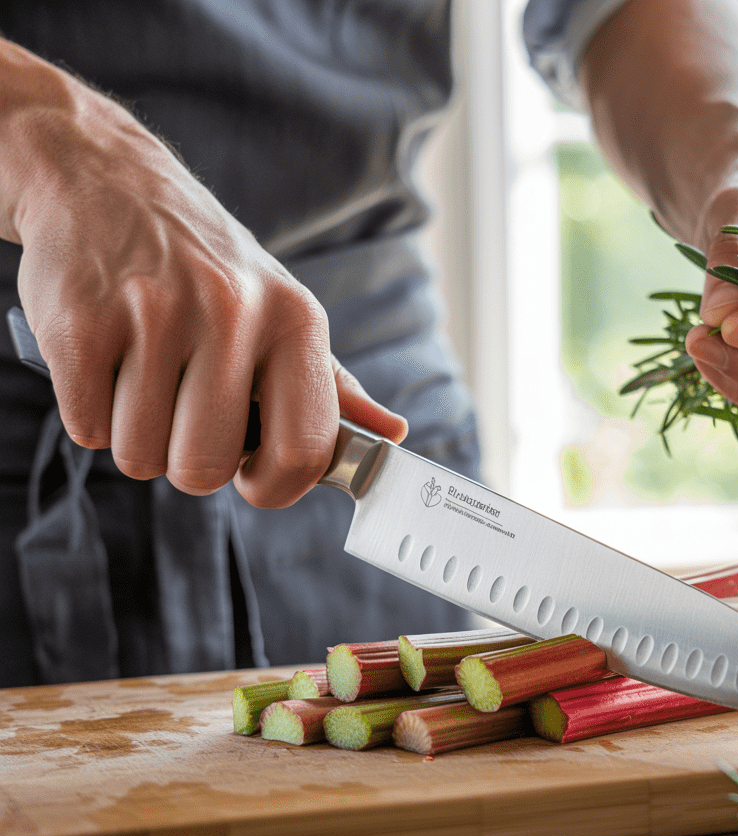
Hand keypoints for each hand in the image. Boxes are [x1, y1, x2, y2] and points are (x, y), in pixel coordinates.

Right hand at [0, 41, 406, 507]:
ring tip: (144, 378)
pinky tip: (107, 363)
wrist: (105, 180)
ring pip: (141, 457)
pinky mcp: (80, 320)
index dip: (275, 486)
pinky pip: (88, 430)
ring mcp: (154, 312)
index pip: (303, 451)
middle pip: (206, 468)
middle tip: (185, 417)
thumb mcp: (284, 311)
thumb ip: (332, 384)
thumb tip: (391, 434)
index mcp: (295, 321)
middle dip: (190, 464)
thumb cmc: (210, 267)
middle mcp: (232, 311)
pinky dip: (92, 415)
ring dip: (138, 438)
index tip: (256, 477)